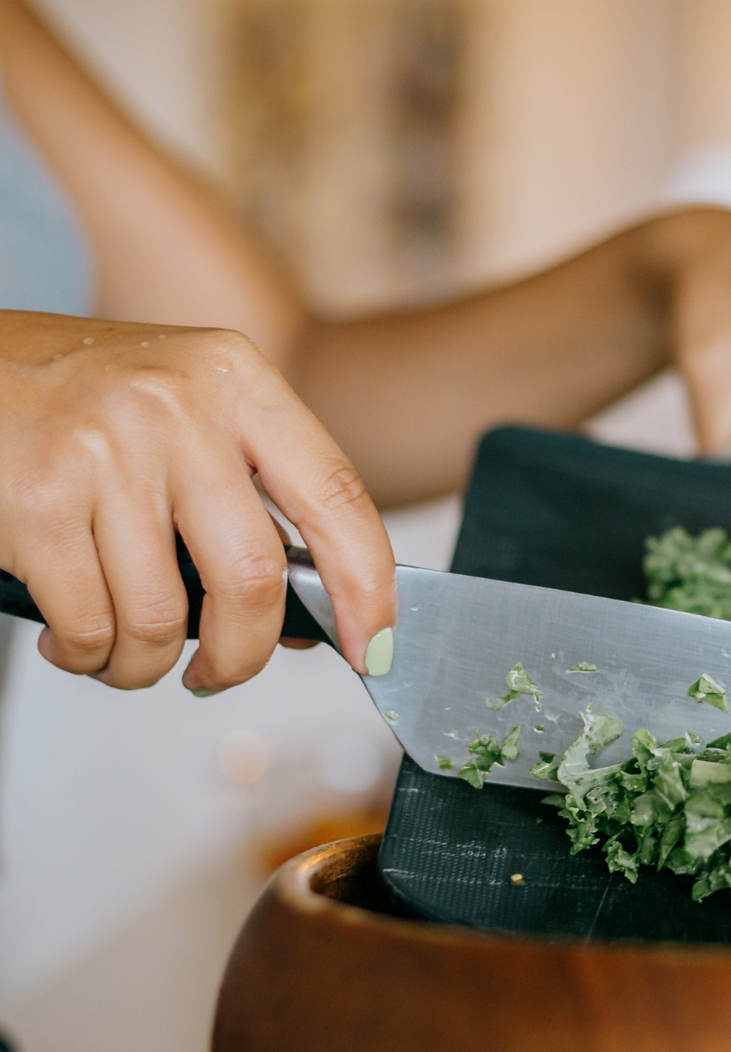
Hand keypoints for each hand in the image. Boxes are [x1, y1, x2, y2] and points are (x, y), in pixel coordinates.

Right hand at [0, 312, 395, 691]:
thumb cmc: (79, 400)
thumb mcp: (185, 410)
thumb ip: (249, 491)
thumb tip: (307, 611)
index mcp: (237, 380)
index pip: (338, 496)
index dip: (369, 587)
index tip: (373, 644)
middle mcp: (178, 407)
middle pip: (253, 576)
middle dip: (242, 654)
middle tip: (219, 671)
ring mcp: (104, 450)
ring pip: (162, 618)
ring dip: (146, 665)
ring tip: (124, 653)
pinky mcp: (36, 500)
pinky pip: (90, 626)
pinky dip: (86, 656)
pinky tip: (73, 638)